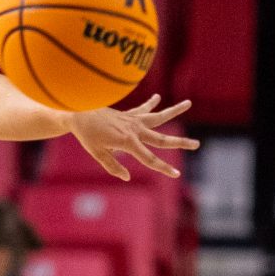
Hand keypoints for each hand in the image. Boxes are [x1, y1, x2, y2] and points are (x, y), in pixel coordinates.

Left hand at [70, 96, 197, 181]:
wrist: (77, 111)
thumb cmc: (86, 134)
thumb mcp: (97, 153)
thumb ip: (113, 166)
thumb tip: (127, 176)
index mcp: (128, 142)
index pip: (150, 159)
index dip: (164, 168)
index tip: (176, 174)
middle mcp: (135, 130)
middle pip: (162, 138)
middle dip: (180, 143)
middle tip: (197, 144)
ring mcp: (133, 120)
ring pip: (158, 116)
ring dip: (173, 110)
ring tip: (188, 103)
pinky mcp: (127, 114)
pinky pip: (143, 109)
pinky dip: (151, 104)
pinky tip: (158, 98)